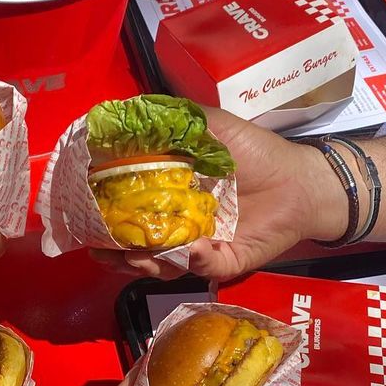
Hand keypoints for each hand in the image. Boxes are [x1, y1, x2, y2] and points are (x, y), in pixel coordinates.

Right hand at [89, 108, 343, 281]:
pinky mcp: (224, 262)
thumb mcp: (209, 127)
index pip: (125, 213)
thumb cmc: (255, 152)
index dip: (102, 219)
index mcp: (166, 198)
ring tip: (137, 256)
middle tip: (103, 251)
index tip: (83, 218)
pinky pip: (202, 268)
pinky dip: (194, 261)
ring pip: (161, 265)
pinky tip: (192, 249)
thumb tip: (122, 117)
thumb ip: (170, 123)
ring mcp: (198, 248)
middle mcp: (176, 227)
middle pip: (135, 248)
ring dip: (145, 263)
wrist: (302, 181)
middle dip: (115, 254)